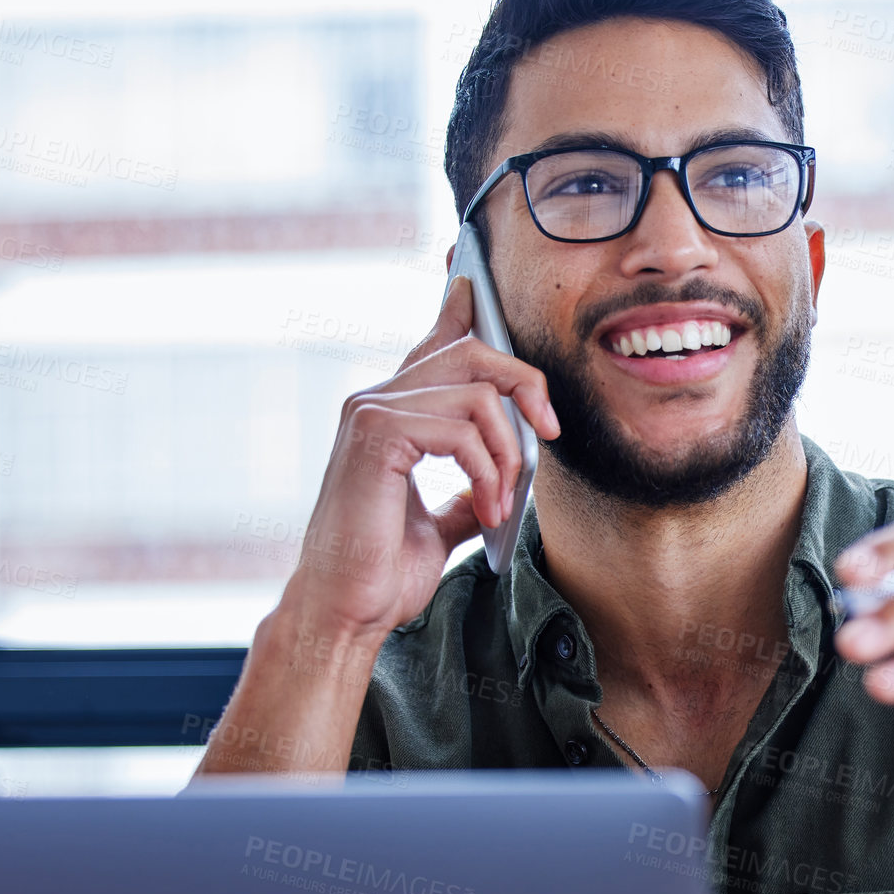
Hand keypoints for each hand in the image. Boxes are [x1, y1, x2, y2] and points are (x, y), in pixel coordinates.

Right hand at [282, 259, 561, 643]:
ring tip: (502, 501)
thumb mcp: (441, 524)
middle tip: (546, 436)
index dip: (459, 306)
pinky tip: (486, 508)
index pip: (433, 342)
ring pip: (478, 393)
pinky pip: (461, 428)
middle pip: (474, 352)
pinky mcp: (375, 435)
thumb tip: (507, 483)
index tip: (474, 283)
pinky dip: (488, 471)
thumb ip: (468, 490)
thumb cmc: (383, 573)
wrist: (347, 610)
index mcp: (392, 413)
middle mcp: (377, 399)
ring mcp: (371, 412)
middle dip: (526, 387)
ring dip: (509, 453)